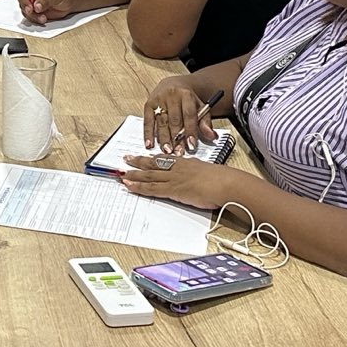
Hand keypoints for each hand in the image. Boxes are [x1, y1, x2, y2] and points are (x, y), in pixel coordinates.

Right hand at [15, 0, 73, 22]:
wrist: (69, 3)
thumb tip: (37, 6)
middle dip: (24, 2)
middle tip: (30, 9)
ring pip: (23, 5)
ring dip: (30, 13)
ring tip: (41, 16)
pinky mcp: (32, 9)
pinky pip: (28, 14)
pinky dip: (34, 18)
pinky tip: (42, 18)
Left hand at [120, 153, 239, 209]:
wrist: (224, 184)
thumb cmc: (220, 179)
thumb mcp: (206, 171)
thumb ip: (197, 172)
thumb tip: (194, 176)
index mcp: (185, 162)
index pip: (163, 159)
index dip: (150, 158)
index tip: (141, 156)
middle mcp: (176, 167)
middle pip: (152, 164)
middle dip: (137, 162)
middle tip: (125, 160)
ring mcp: (173, 178)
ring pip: (148, 175)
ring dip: (133, 175)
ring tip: (121, 174)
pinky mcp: (173, 189)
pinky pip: (152, 188)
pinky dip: (139, 187)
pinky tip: (130, 186)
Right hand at [142, 75, 215, 152]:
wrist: (174, 84)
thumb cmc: (188, 100)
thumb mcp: (200, 107)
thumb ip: (205, 122)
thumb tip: (212, 136)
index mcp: (186, 94)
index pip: (189, 114)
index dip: (190, 131)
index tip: (191, 145)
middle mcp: (171, 95)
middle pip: (174, 120)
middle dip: (176, 138)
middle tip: (178, 153)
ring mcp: (159, 99)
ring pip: (161, 122)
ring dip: (163, 138)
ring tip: (167, 151)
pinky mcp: (149, 104)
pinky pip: (148, 120)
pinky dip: (148, 133)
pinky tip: (149, 144)